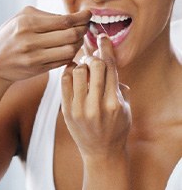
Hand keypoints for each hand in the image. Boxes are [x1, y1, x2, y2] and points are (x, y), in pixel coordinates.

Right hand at [0, 6, 90, 82]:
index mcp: (27, 23)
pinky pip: (63, 60)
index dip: (81, 17)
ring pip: (70, 49)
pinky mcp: (38, 69)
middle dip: (83, 30)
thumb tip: (72, 17)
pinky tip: (68, 48)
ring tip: (77, 38)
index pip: (64, 20)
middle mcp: (30, 40)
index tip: (88, 15)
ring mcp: (34, 57)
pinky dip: (70, 54)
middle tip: (85, 26)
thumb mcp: (20, 18)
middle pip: (71, 35)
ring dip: (78, 43)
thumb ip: (45, 15)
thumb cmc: (8, 36)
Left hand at [61, 33, 130, 159]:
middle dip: (93, 56)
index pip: (111, 68)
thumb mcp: (125, 107)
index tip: (102, 37)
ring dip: (80, 64)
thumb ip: (118, 86)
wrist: (101, 152)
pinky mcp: (67, 111)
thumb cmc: (116, 127)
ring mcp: (80, 109)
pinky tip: (71, 72)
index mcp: (115, 103)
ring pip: (77, 72)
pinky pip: (64, 83)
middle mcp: (97, 106)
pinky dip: (68, 72)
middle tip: (91, 57)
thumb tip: (107, 61)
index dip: (106, 49)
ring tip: (82, 67)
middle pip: (94, 66)